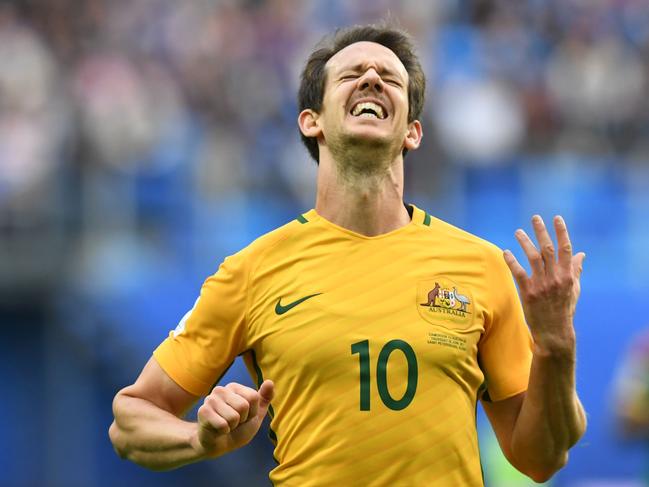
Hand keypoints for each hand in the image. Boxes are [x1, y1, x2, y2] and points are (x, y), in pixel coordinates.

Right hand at [193, 380, 274, 456]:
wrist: (219, 445)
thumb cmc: (238, 429)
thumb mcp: (255, 414)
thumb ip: (264, 399)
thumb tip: (270, 382)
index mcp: (234, 387)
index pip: (254, 397)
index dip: (252, 412)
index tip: (244, 417)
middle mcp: (221, 390)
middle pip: (244, 406)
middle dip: (242, 420)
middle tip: (234, 423)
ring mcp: (210, 399)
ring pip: (234, 416)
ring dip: (232, 426)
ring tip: (226, 425)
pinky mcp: (203, 412)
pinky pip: (223, 425)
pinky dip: (223, 431)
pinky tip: (217, 430)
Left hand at [503, 215, 584, 355]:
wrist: (554, 332)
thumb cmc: (564, 310)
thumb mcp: (574, 290)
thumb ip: (575, 271)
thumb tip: (581, 254)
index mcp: (568, 276)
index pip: (565, 249)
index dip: (561, 232)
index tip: (556, 218)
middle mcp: (556, 278)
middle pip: (548, 249)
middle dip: (541, 231)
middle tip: (535, 218)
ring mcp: (542, 285)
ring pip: (533, 258)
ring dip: (525, 242)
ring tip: (518, 231)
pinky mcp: (528, 293)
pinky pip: (519, 273)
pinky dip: (512, 261)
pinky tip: (505, 251)